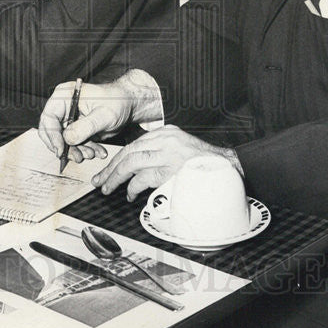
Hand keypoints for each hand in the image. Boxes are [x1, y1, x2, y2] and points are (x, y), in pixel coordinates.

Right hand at [38, 80, 135, 163]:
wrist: (129, 104)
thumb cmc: (118, 102)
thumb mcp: (104, 115)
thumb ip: (85, 126)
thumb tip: (67, 138)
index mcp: (65, 95)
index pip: (49, 118)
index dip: (52, 136)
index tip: (61, 151)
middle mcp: (64, 107)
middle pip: (53, 132)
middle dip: (66, 147)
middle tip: (79, 156)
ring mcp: (69, 119)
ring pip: (64, 141)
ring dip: (78, 151)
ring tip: (93, 153)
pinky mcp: (77, 129)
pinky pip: (75, 144)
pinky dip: (86, 150)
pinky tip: (99, 151)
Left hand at [93, 126, 237, 201]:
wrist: (228, 167)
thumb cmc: (204, 163)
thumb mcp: (180, 148)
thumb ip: (161, 153)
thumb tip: (137, 170)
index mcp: (166, 132)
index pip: (135, 144)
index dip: (118, 158)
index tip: (107, 169)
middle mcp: (166, 139)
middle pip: (129, 152)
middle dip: (111, 168)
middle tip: (99, 181)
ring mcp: (169, 153)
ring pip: (132, 162)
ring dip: (116, 177)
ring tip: (107, 188)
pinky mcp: (172, 169)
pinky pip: (144, 177)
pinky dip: (133, 188)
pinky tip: (130, 195)